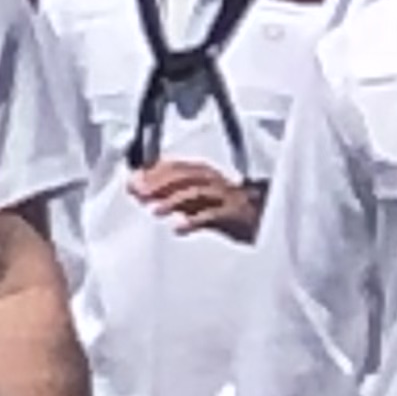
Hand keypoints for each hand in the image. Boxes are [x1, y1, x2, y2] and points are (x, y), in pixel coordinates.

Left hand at [131, 160, 260, 240]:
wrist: (263, 224)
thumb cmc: (227, 210)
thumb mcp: (195, 199)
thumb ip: (169, 194)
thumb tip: (140, 190)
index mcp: (205, 174)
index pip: (175, 167)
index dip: (152, 173)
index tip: (133, 183)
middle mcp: (214, 181)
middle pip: (184, 176)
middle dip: (159, 184)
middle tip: (141, 195)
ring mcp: (225, 197)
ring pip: (196, 192)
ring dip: (173, 201)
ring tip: (156, 211)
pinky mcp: (235, 215)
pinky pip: (213, 215)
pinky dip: (194, 221)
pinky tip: (179, 228)